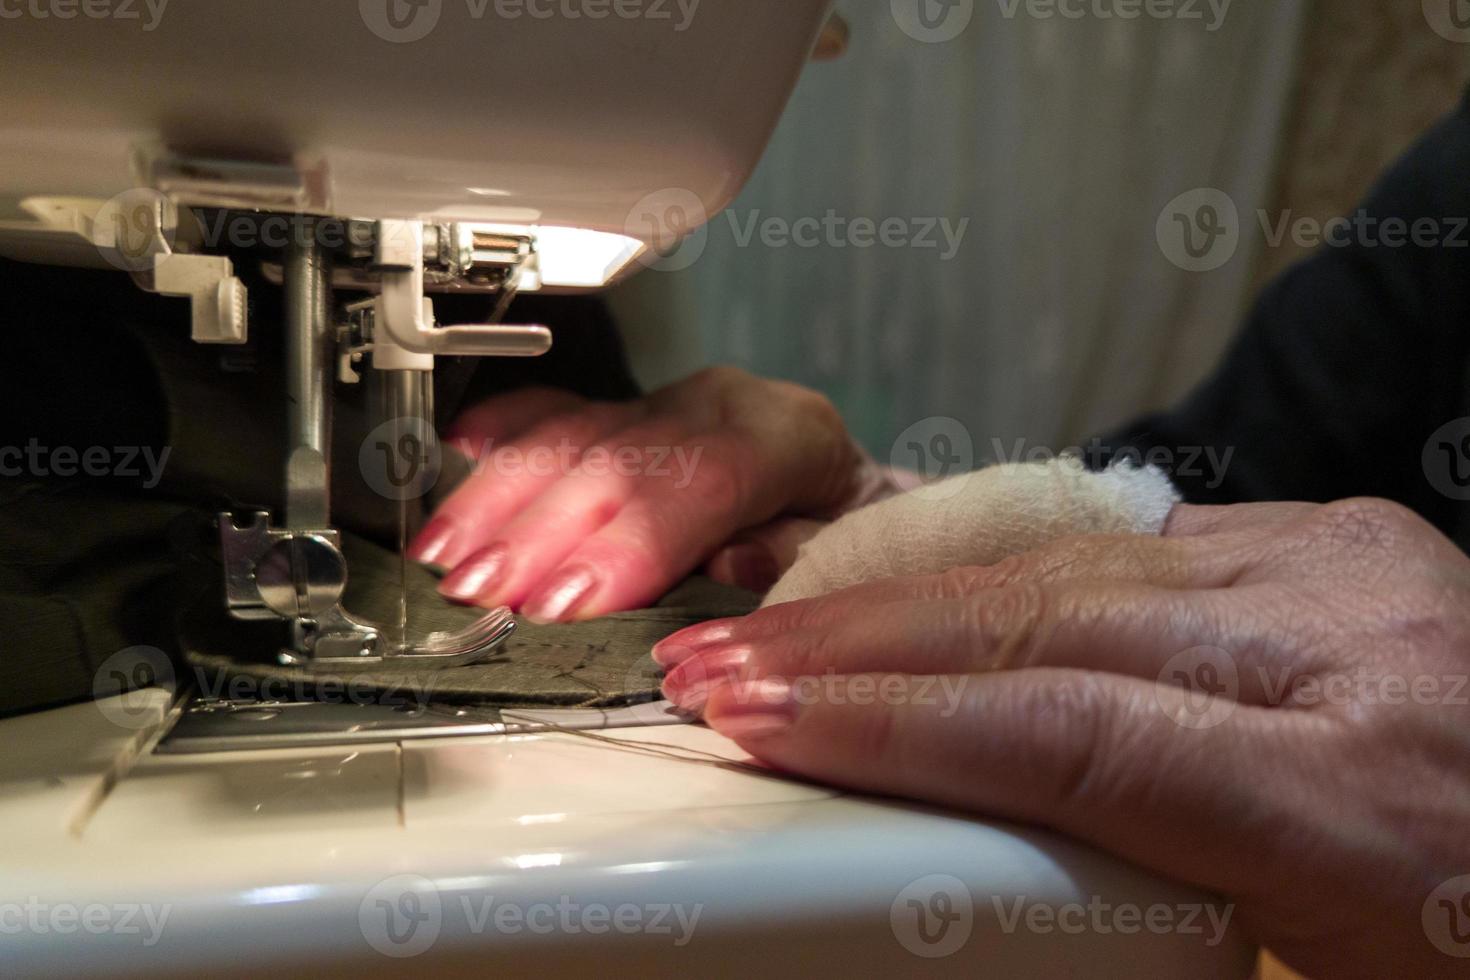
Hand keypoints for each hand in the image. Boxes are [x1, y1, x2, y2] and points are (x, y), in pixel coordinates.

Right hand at [410, 368, 894, 620]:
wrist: (843, 485)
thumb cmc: (849, 529)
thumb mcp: (855, 553)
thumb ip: (798, 559)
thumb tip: (732, 566)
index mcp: (785, 434)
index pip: (699, 482)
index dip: (625, 544)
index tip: (563, 602)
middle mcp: (715, 408)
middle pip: (616, 460)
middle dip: (537, 532)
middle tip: (480, 591)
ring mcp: (663, 403)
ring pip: (568, 435)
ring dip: (497, 498)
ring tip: (444, 554)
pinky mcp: (623, 410)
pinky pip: (553, 410)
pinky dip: (500, 434)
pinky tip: (457, 449)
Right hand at [654, 499, 1469, 977]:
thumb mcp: (1321, 977)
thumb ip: (1134, 906)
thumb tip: (958, 872)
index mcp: (1363, 802)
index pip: (1071, 733)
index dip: (896, 725)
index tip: (765, 723)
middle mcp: (1348, 646)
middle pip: (1045, 623)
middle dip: (857, 644)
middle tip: (720, 665)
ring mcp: (1340, 564)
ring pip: (1066, 562)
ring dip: (903, 595)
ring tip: (780, 630)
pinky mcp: (1328, 532)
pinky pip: (1122, 545)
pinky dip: (996, 571)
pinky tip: (906, 592)